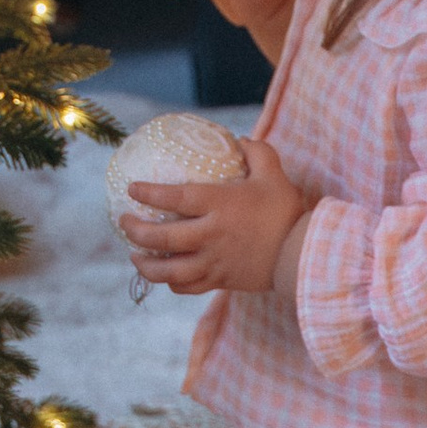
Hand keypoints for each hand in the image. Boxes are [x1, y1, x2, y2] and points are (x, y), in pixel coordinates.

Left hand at [122, 138, 304, 296]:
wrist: (302, 256)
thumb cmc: (286, 212)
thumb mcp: (274, 174)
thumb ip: (257, 152)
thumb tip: (240, 140)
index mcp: (220, 205)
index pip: (175, 198)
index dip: (149, 193)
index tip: (132, 188)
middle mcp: (211, 235)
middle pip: (162, 238)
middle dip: (136, 231)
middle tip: (124, 221)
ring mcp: (213, 262)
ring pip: (169, 270)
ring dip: (146, 264)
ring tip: (134, 255)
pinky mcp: (219, 281)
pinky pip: (187, 287)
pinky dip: (171, 282)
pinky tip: (165, 274)